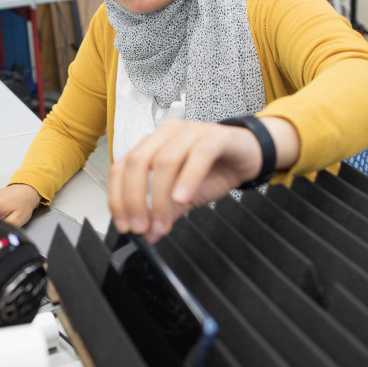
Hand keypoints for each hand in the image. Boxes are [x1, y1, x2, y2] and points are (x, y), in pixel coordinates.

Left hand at [108, 117, 296, 242]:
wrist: (250, 155)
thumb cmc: (214, 170)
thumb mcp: (183, 195)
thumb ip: (163, 211)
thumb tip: (145, 235)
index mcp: (152, 145)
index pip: (121, 167)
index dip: (118, 197)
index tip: (124, 225)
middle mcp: (167, 134)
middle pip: (137, 162)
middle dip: (134, 199)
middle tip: (141, 226)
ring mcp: (191, 131)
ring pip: (164, 161)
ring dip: (160, 197)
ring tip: (163, 222)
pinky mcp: (216, 136)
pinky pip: (198, 155)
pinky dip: (187, 179)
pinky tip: (183, 198)